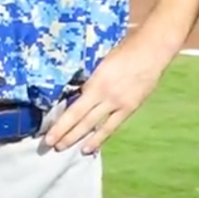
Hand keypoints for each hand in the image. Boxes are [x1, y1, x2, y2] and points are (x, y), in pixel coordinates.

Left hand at [43, 35, 166, 154]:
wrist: (150, 50)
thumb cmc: (124, 49)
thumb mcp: (100, 61)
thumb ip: (89, 78)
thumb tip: (74, 90)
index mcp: (95, 82)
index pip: (73, 108)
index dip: (61, 123)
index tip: (48, 133)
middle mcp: (104, 96)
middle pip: (80, 119)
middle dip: (64, 134)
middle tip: (49, 145)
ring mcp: (118, 103)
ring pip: (93, 125)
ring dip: (77, 138)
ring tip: (63, 148)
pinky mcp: (129, 108)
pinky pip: (111, 127)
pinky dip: (99, 138)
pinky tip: (89, 148)